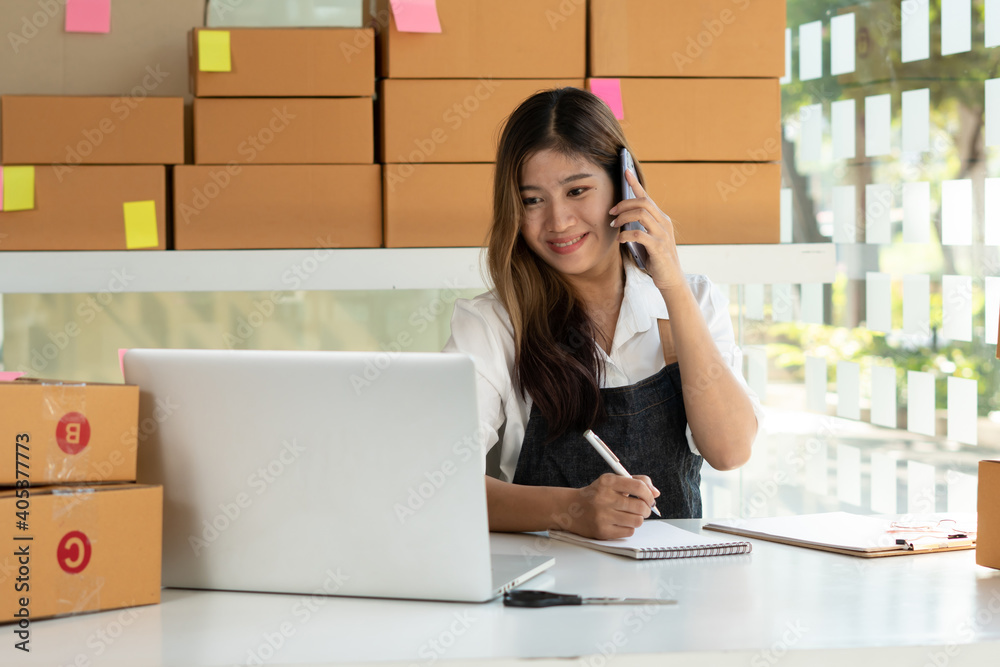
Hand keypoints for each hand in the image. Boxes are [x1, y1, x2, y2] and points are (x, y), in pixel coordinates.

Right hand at [568, 473, 659, 539]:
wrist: (571, 509)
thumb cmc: (597, 494)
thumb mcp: (613, 482)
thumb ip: (636, 482)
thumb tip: (656, 493)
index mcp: (607, 481)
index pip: (639, 486)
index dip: (649, 494)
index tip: (650, 498)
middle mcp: (604, 497)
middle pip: (640, 506)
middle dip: (646, 509)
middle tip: (643, 509)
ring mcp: (602, 515)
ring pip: (637, 520)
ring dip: (638, 519)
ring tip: (630, 516)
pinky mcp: (602, 531)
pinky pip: (628, 532)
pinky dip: (628, 528)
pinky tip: (620, 523)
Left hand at [610, 169, 684, 290]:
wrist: (671, 280)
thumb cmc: (656, 260)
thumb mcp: (648, 240)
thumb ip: (640, 228)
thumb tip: (621, 219)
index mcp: (661, 219)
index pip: (647, 197)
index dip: (636, 183)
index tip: (626, 171)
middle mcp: (664, 223)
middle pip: (643, 202)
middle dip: (624, 203)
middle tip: (611, 212)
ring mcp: (663, 235)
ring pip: (641, 214)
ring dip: (623, 217)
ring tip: (613, 224)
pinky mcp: (658, 247)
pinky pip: (639, 235)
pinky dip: (626, 235)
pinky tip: (619, 240)